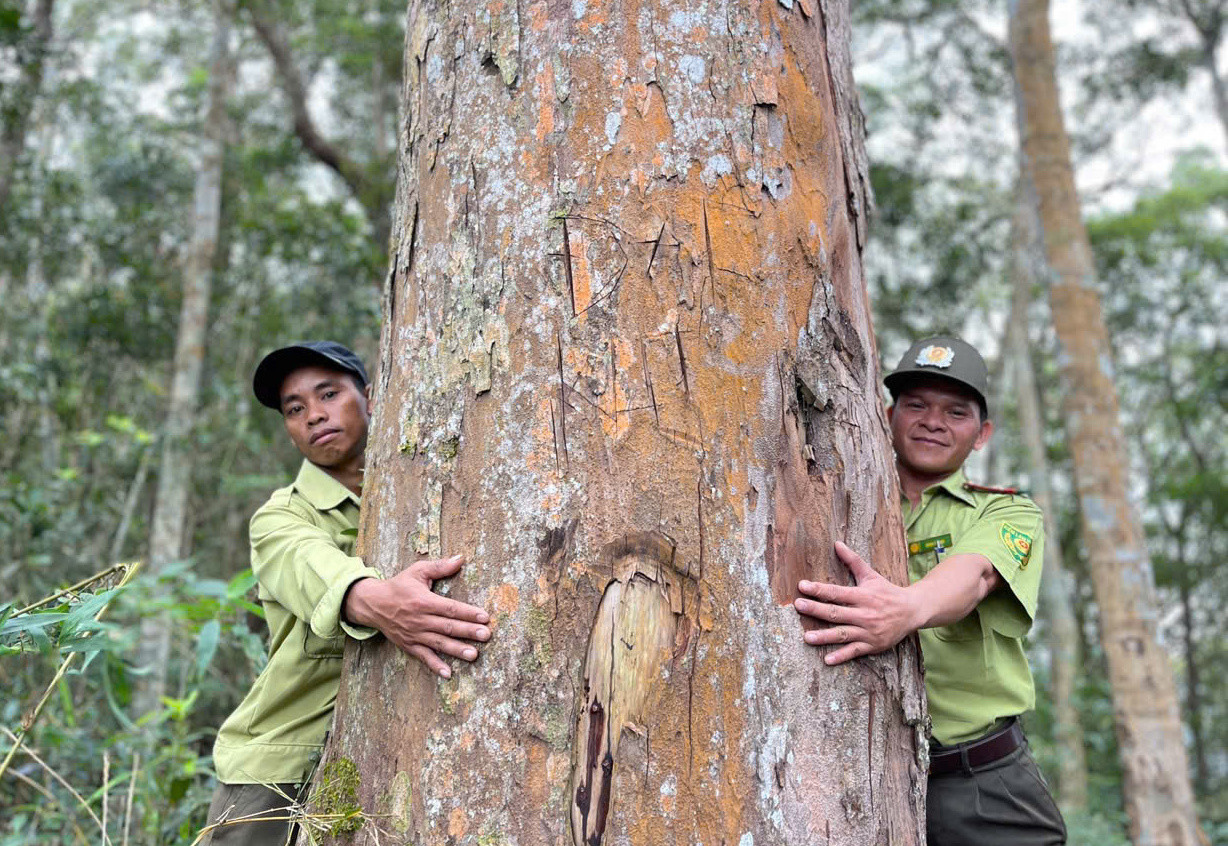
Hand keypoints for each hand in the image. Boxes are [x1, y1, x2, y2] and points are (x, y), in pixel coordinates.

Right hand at [344, 555, 490, 677]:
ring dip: (457, 650)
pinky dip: (435, 666)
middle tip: (486, 635)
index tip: (485, 617)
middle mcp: (420, 619)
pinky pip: (423, 657)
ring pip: (439, 643)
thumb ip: (440, 566)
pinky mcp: (409, 645)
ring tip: (474, 655)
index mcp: (424, 601)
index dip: (468, 612)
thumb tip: (461, 558)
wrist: (373, 603)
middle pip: (448, 626)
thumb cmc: (399, 585)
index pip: (450, 608)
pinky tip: (448, 674)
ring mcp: (414, 634)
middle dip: (468, 631)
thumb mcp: (418, 571)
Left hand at [794, 542, 921, 665]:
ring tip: (806, 637)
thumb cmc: (887, 591)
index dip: (819, 589)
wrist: (913, 611)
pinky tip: (827, 660)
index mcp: (862, 595)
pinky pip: (854, 652)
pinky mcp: (872, 645)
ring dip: (824, 636)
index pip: (837, 592)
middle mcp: (864, 613)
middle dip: (816, 609)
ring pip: (843, 634)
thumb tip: (836, 543)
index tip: (802, 586)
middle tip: (798, 606)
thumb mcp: (871, 575)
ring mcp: (868, 631)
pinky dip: (842, 656)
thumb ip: (852, 560)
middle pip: (836, 612)